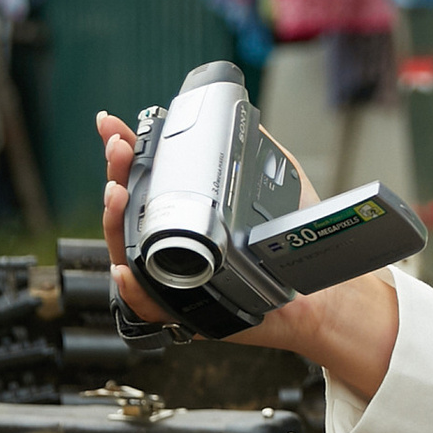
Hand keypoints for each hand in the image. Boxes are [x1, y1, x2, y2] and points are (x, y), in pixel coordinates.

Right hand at [98, 109, 400, 399]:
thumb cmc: (292, 248)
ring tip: (118, 193)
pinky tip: (127, 269)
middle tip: (119, 149)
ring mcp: (171, 278)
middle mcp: (168, 245)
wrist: (319, 297)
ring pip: (125, 253)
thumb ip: (259, 154)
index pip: (141, 178)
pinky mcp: (183, 313)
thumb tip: (243, 119)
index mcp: (183, 213)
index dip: (123, 151)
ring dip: (114, 222)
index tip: (113, 126)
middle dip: (114, 175)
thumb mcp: (275, 190)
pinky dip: (132, 289)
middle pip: (123, 211)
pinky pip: (145, 304)